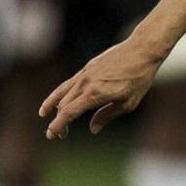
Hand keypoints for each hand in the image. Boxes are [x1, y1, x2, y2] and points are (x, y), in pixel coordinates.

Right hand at [40, 39, 161, 138]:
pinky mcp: (88, 68)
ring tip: (44, 114)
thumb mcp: (128, 103)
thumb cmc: (138, 78)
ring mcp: (85, 74)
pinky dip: (61, 92)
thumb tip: (93, 128)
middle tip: (59, 135)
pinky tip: (60, 98)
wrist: (141, 50)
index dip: (58, 125)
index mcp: (94, 94)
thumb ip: (107, 116)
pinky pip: (69, 82)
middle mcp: (85, 83)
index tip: (51, 135)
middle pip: (63, 105)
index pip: (68, 113)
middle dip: (58, 121)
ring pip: (62, 91)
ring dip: (52, 104)